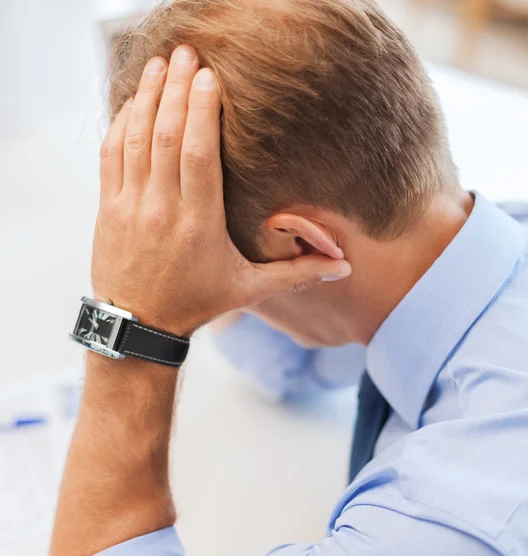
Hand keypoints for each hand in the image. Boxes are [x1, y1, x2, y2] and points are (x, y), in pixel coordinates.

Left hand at [92, 45, 350, 336]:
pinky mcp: (108, 208)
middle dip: (176, 89)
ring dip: (147, 97)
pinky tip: (133, 101)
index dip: (201, 112)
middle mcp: (161, 209)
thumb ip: (296, 274)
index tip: (209, 77)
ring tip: (161, 63)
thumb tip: (345, 267)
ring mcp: (129, 206)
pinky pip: (111, 155)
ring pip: (136, 139)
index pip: (198, 156)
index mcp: (199, 224)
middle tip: (188, 53)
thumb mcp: (248, 291)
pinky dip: (121, 123)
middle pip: (166, 136)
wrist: (138, 325)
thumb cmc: (196, 303)